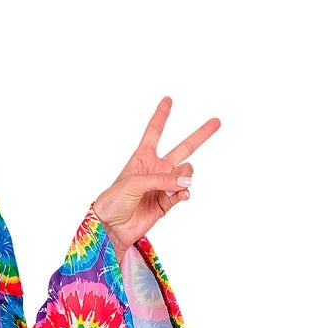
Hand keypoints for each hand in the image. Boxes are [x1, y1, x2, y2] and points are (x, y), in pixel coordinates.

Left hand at [92, 96, 220, 256]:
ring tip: (176, 187)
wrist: (111, 227)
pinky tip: (183, 194)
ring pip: (186, 172)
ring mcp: (163, 185)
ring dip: (184, 177)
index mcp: (142, 157)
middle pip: (183, 147)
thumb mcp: (134, 182)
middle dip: (200, 135)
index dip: (161, 115)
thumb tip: (186, 182)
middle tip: (217, 121)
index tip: (168, 99)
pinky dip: (185, 192)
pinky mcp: (167, 202)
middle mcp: (156, 169)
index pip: (154, 131)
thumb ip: (162, 179)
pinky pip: (183, 192)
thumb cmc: (114, 201)